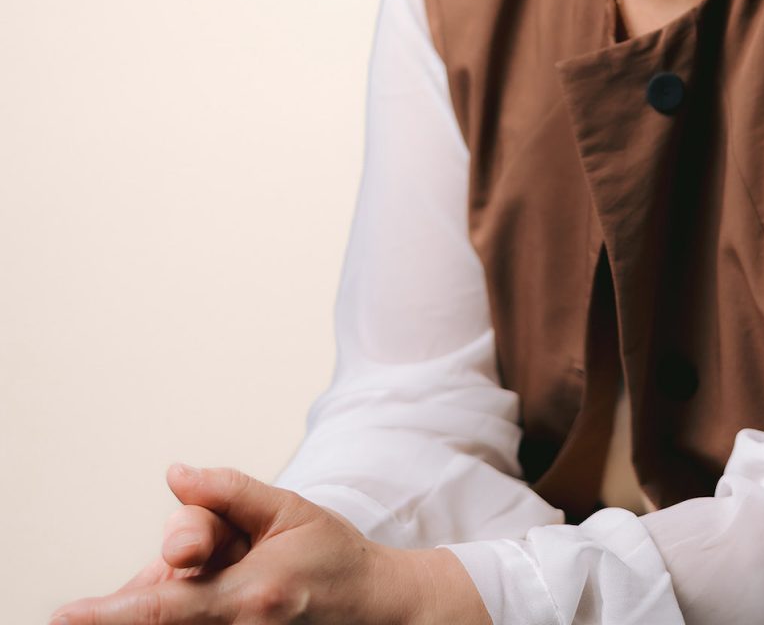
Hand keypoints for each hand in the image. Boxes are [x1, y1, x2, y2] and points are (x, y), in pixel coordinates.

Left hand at [48, 463, 488, 624]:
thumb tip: (175, 476)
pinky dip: (184, 608)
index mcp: (250, 594)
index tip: (66, 615)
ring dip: (173, 595)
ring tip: (225, 565)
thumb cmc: (330, 556)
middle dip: (153, 583)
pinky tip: (212, 580)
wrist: (375, 607)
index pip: (162, 608)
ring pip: (175, 619)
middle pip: (163, 611)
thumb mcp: (286, 508)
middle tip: (199, 552)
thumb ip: (227, 493)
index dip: (109, 614)